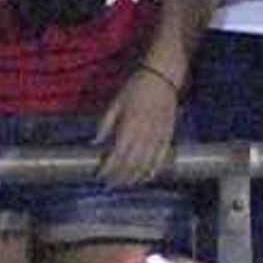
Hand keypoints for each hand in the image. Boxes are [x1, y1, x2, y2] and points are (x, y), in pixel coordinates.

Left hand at [97, 62, 181, 183]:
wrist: (162, 77)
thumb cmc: (136, 88)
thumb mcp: (116, 102)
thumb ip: (105, 123)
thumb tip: (94, 142)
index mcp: (129, 126)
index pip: (117, 156)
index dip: (108, 169)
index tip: (100, 175)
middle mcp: (144, 134)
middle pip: (131, 164)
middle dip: (119, 178)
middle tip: (110, 184)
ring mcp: (158, 136)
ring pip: (146, 164)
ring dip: (135, 177)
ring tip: (125, 184)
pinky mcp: (168, 135)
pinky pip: (162, 158)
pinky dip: (155, 170)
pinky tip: (147, 177)